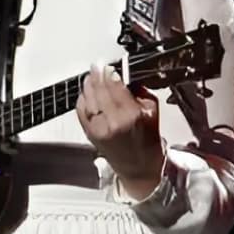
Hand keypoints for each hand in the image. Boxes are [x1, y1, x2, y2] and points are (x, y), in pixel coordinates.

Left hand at [76, 62, 164, 199]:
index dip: (110, 71)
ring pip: (88, 97)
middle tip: (97, 65)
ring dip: (89, 83)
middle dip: (97, 73)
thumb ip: (139, 91)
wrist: (139, 168)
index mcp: (131, 115)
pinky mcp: (89, 132)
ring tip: (93, 76)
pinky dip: (83, 97)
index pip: (115, 85)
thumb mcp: (153, 111)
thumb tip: (125, 75)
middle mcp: (112, 121)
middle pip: (99, 88)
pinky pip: (80, 108)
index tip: (109, 65)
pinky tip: (88, 92)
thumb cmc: (147, 141)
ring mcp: (98, 127)